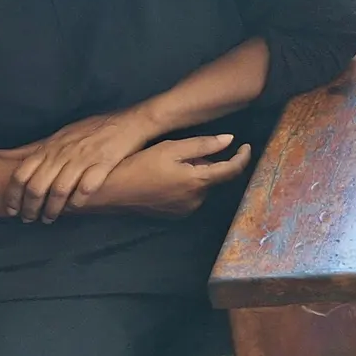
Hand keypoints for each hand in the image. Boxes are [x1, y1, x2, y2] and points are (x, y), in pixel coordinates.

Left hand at [0, 109, 156, 221]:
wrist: (129, 122)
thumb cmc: (90, 130)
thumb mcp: (57, 136)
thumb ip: (29, 149)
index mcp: (50, 147)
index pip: (21, 173)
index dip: (12, 194)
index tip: (11, 209)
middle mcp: (64, 153)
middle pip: (38, 185)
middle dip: (30, 207)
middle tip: (29, 219)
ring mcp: (84, 159)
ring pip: (60, 189)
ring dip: (52, 209)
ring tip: (49, 218)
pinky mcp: (105, 163)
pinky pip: (87, 186)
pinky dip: (79, 200)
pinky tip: (75, 207)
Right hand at [87, 135, 252, 217]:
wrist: (109, 192)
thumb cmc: (138, 165)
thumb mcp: (171, 149)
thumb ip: (203, 145)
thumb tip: (230, 140)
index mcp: (198, 182)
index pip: (232, 170)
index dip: (243, 157)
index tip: (246, 146)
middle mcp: (196, 200)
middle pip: (213, 177)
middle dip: (205, 162)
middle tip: (182, 152)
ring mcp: (184, 210)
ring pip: (200, 185)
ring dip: (193, 173)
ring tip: (168, 164)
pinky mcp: (173, 214)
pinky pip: (188, 195)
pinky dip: (184, 184)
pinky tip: (163, 176)